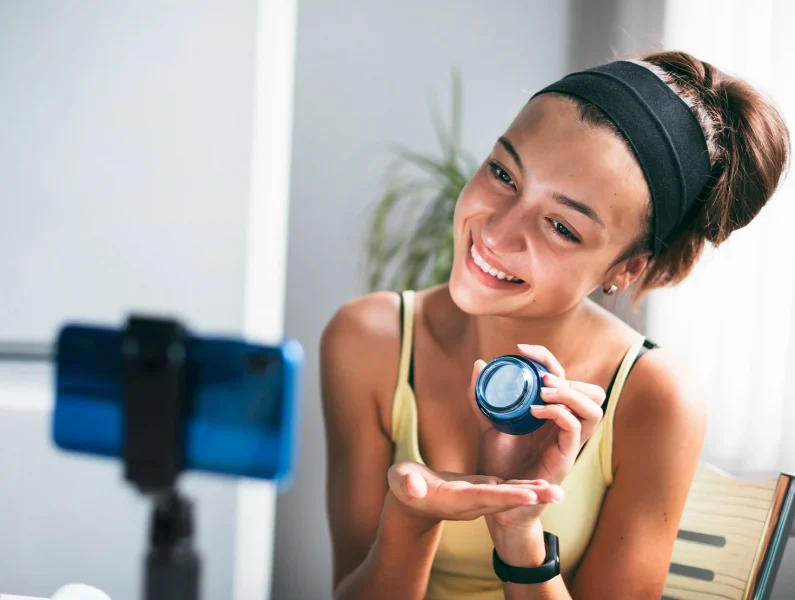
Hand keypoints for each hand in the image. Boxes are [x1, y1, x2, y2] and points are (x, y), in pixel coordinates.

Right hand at [386, 461, 562, 527]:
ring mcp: (479, 498)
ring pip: (509, 496)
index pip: (482, 497)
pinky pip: (507, 490)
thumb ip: (406, 484)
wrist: (412, 499)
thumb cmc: (404, 486)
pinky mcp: (483, 491)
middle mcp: (471, 502)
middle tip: (557, 494)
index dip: (505, 497)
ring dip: (533, 495)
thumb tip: (413, 487)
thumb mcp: (401, 482)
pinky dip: (524, 487)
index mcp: (453, 498)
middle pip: (504, 500)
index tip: (528, 496)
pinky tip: (543, 483)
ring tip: (558, 492)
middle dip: (529, 498)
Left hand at [469, 345, 604, 528]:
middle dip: (566, 376)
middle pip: (591, 391)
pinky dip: (559, 413)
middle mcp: (566, 425)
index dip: (547, 358)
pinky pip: (575, 429)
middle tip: (539, 375)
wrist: (496, 499)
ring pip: (593, 409)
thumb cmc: (498, 461)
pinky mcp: (566, 457)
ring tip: (542, 390)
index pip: (565, 378)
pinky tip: (536, 410)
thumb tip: (480, 364)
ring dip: (569, 393)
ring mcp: (569, 442)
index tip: (521, 349)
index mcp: (552, 413)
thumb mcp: (488, 422)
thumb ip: (483, 397)